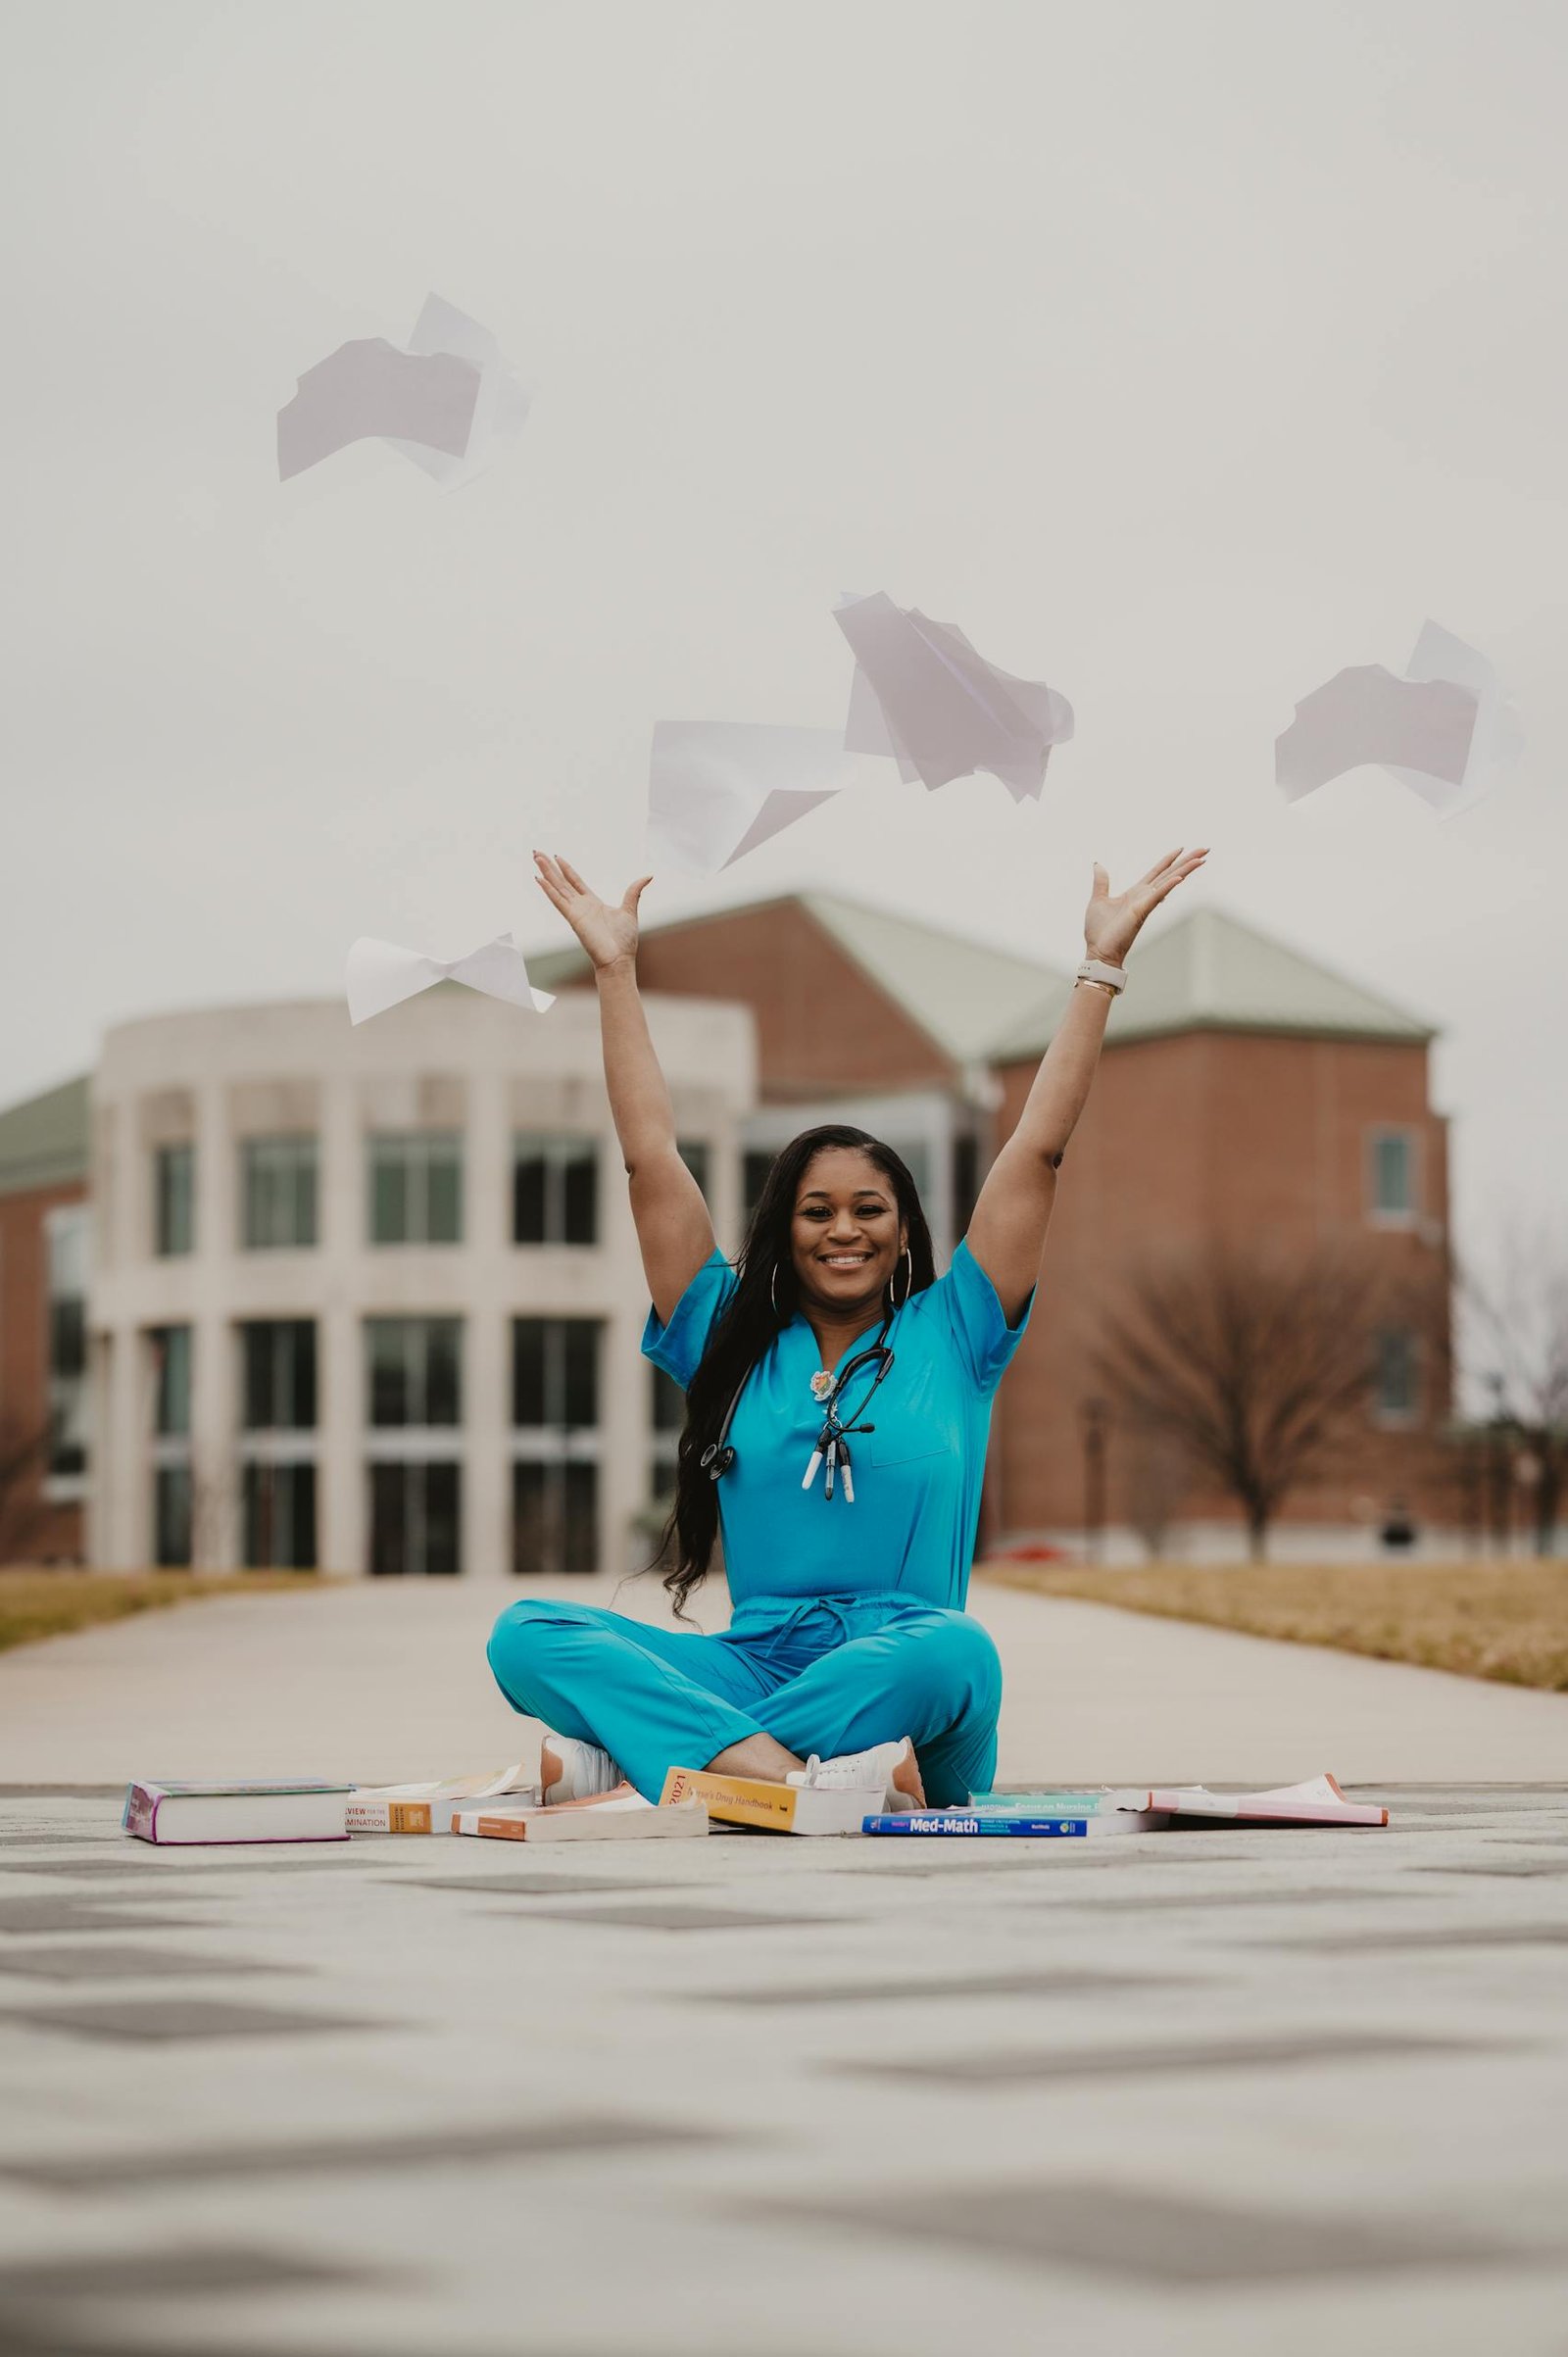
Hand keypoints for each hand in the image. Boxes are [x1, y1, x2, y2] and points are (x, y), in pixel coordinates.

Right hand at [533, 852, 650, 973]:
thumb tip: (647, 876)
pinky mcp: (573, 918)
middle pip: (562, 882)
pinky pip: (558, 901)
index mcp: (593, 903)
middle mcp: (581, 906)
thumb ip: (634, 892)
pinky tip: (539, 879)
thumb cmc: (624, 941)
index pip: (575, 882)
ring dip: (546, 872)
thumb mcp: (630, 910)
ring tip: (536, 857)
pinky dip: (548, 890)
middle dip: (550, 867)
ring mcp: (575, 911)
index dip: (566, 869)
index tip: (557, 857)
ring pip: (557, 887)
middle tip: (538, 853)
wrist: (619, 959)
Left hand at [1084, 846, 1207, 967]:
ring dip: (1185, 869)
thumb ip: (1101, 882)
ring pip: (1169, 882)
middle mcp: (1145, 896)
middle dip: (1187, 861)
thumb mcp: (1098, 899)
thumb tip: (1098, 864)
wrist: (1099, 951)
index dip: (1169, 860)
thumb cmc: (1099, 931)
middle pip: (1170, 874)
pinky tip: (1180, 877)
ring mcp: (1145, 903)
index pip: (1157, 872)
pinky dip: (1168, 886)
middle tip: (1204, 850)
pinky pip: (1157, 896)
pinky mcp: (1141, 912)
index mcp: (1136, 893)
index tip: (1181, 849)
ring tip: (1202, 859)